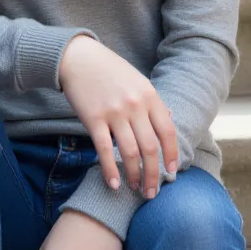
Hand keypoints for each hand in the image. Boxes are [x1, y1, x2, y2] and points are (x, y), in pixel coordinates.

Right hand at [58, 35, 177, 198]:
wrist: (78, 58)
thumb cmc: (109, 70)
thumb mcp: (138, 81)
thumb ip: (152, 102)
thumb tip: (169, 120)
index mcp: (149, 96)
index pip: (167, 132)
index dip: (171, 155)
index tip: (171, 173)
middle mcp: (135, 105)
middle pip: (150, 148)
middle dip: (153, 174)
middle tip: (152, 191)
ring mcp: (114, 112)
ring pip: (130, 152)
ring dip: (134, 175)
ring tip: (134, 187)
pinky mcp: (93, 119)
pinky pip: (105, 150)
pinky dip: (110, 170)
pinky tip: (114, 184)